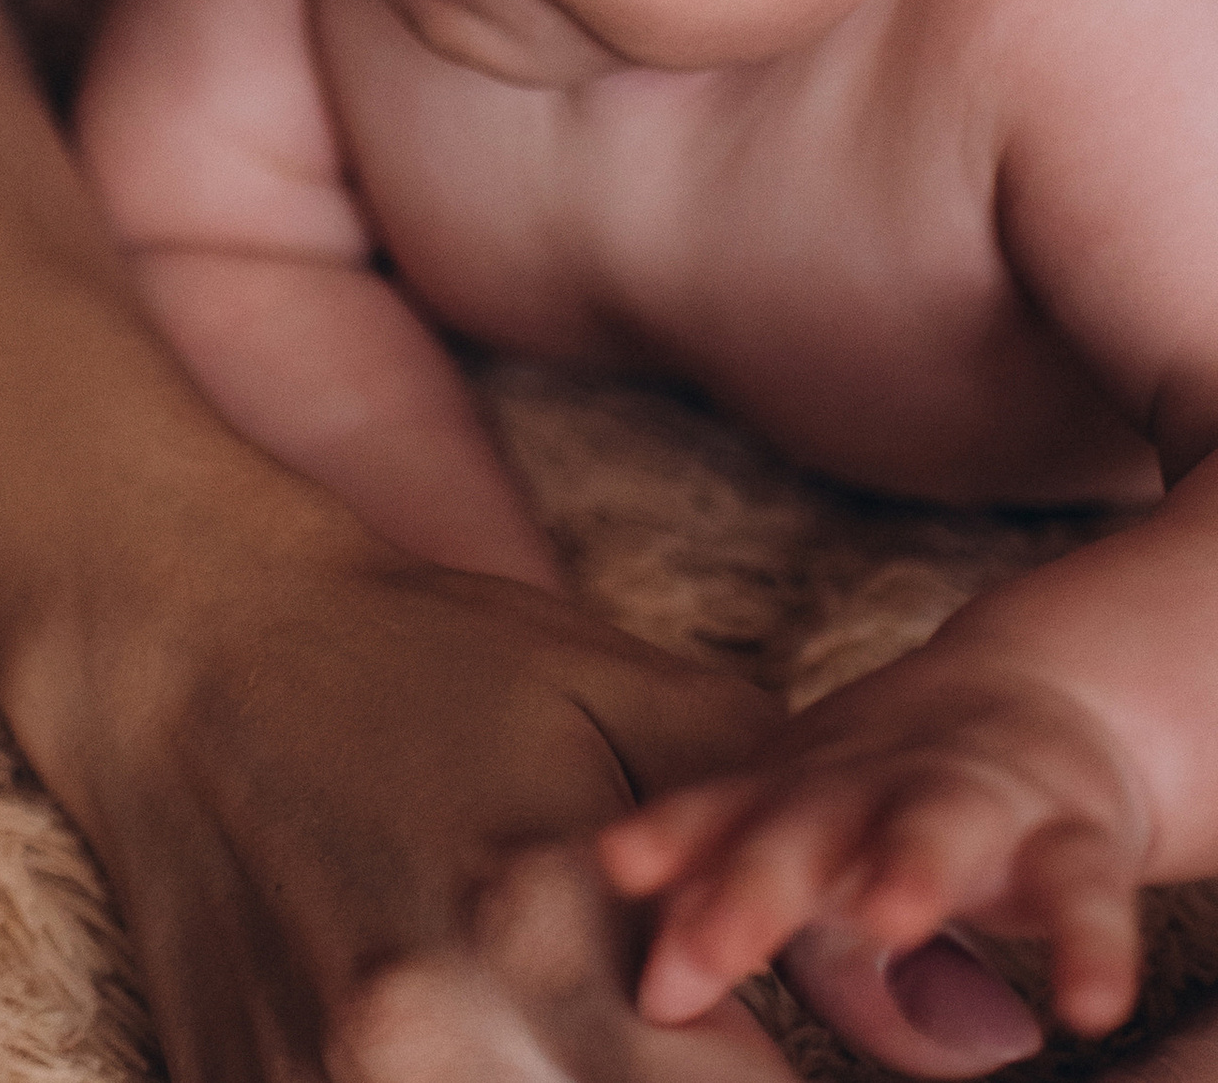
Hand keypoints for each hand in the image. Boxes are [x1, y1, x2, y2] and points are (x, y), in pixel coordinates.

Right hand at [33, 488, 797, 1080]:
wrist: (186, 642)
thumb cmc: (436, 659)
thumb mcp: (646, 709)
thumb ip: (812, 881)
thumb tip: (986, 1035)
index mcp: (551, 925)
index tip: (794, 1054)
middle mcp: (439, 1034)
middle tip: (688, 1042)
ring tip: (580, 1030)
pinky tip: (487, 1041)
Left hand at [600, 646, 1147, 1076]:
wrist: (1038, 698)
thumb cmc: (880, 800)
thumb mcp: (801, 841)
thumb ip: (735, 909)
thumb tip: (662, 1005)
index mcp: (795, 787)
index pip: (718, 814)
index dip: (669, 842)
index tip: (615, 867)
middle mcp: (872, 784)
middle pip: (805, 824)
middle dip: (756, 882)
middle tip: (708, 941)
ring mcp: (973, 799)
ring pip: (937, 825)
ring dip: (911, 862)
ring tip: (890, 915)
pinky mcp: (1074, 837)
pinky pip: (1086, 895)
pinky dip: (1090, 947)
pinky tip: (1085, 1008)